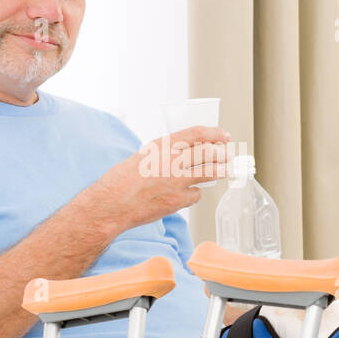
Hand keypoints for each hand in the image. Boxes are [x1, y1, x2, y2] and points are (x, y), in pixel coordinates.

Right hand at [90, 125, 230, 231]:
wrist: (112, 204)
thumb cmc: (121, 180)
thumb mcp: (143, 155)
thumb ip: (164, 152)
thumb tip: (185, 151)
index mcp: (162, 145)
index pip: (197, 133)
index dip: (214, 133)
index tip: (224, 135)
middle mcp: (171, 160)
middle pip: (208, 152)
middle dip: (222, 153)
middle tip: (227, 155)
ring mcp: (176, 181)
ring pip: (209, 172)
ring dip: (218, 171)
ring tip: (222, 170)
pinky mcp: (177, 200)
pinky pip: (196, 194)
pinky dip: (195, 193)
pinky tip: (190, 192)